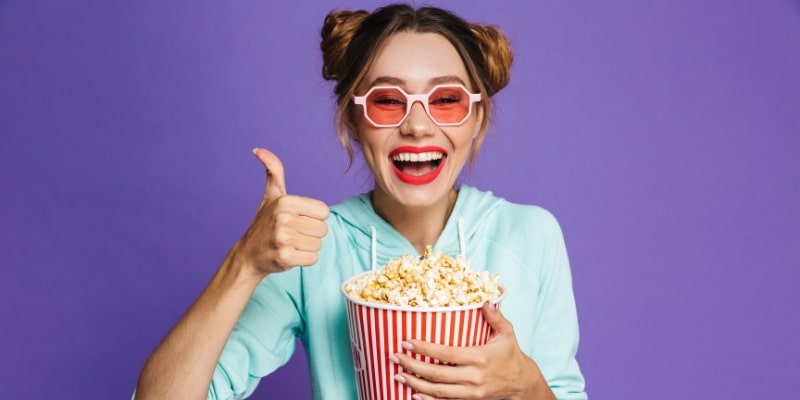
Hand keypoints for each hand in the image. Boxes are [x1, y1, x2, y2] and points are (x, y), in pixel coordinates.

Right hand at [232, 148, 329, 276]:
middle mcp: (284, 218)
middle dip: (311, 234)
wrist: (248, 255)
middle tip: (292, 234)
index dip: (313, 218)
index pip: (324, 212)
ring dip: (307, 247)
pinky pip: (313, 259)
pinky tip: (290, 255)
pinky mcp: (286, 257)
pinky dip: (304, 260)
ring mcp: (284, 238)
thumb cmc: (264, 224)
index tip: (298, 220)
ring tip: (290, 244)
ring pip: (318, 245)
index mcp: (286, 201)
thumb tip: (259, 150)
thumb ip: (273, 171)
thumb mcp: (271, 195)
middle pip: (323, 229)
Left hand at [391, 303, 553, 399]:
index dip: (424, 348)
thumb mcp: (506, 333)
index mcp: (480, 358)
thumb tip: (484, 300)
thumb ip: (494, 316)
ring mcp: (471, 392)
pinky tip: (414, 394)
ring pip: (438, 391)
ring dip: (415, 384)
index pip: (446, 354)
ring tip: (398, 375)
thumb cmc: (511, 355)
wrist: (522, 383)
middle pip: (437, 374)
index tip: (407, 341)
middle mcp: (474, 377)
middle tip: (395, 358)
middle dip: (412, 367)